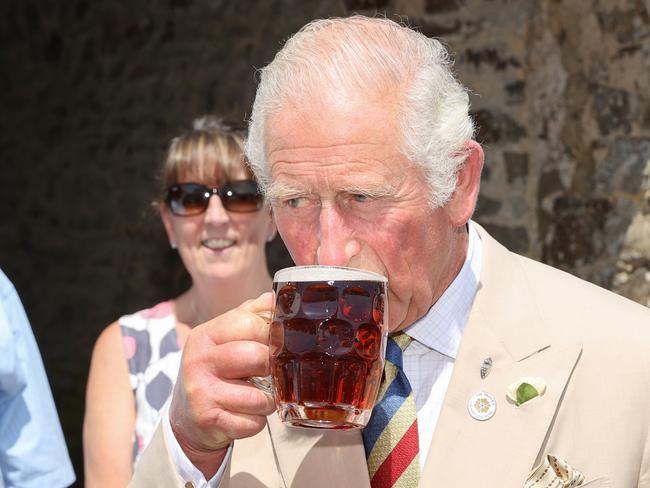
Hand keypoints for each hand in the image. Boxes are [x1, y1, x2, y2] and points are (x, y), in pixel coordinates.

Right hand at [169, 292, 275, 476]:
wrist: (186, 417)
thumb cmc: (214, 371)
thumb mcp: (224, 339)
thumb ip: (249, 315)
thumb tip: (274, 297)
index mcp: (205, 335)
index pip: (249, 323)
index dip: (272, 333)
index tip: (276, 343)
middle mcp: (199, 361)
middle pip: (256, 356)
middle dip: (272, 367)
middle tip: (268, 372)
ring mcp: (201, 392)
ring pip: (259, 396)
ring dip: (268, 400)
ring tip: (258, 397)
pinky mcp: (209, 421)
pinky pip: (253, 423)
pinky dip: (257, 422)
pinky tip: (246, 415)